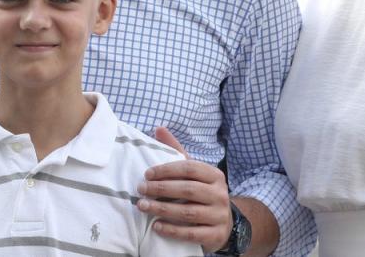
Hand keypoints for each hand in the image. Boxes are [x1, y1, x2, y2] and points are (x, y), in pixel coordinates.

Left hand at [137, 127, 232, 252]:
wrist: (224, 222)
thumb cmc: (202, 191)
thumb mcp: (194, 171)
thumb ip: (176, 151)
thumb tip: (159, 128)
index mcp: (215, 175)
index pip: (189, 168)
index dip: (166, 170)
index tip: (146, 174)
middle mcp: (220, 194)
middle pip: (187, 190)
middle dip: (161, 189)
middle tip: (140, 190)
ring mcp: (219, 216)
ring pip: (188, 212)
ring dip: (162, 209)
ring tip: (143, 207)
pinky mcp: (216, 235)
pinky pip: (192, 234)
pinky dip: (172, 230)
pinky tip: (156, 226)